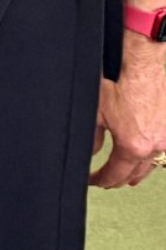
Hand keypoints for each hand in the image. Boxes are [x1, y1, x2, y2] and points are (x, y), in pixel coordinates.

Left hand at [92, 55, 165, 186]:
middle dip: (119, 180)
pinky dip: (154, 157)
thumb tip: (91, 152)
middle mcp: (154, 146)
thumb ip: (93, 138)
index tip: (93, 181)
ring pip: (153, 165)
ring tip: (129, 176)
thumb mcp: (97, 113)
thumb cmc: (120, 83)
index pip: (115, 174)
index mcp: (133, 146)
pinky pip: (163, 151)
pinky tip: (147, 157)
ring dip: (138, 172)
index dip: (101, 180)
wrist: (144, 67)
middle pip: (135, 174)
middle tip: (109, 182)